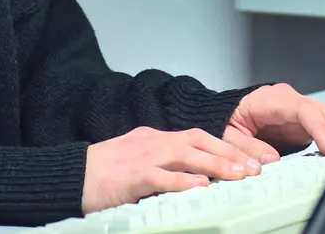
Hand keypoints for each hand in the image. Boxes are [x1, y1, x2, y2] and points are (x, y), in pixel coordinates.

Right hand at [82, 126, 261, 213]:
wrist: (69, 176)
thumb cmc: (102, 174)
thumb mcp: (137, 162)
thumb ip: (163, 167)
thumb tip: (193, 178)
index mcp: (155, 139)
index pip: (198, 137)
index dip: (225, 146)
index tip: (249, 158)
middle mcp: (153, 142)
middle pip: (198, 141)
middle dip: (229, 153)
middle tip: (255, 167)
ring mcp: (143, 157)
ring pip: (186, 155)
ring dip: (216, 164)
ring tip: (239, 175)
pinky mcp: (132, 176)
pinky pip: (162, 177)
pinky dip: (183, 181)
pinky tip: (202, 187)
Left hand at [224, 83, 324, 158]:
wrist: (225, 112)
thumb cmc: (226, 118)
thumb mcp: (228, 133)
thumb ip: (247, 147)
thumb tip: (270, 160)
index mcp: (274, 99)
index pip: (304, 110)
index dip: (319, 128)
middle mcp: (292, 102)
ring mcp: (301, 112)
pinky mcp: (306, 124)